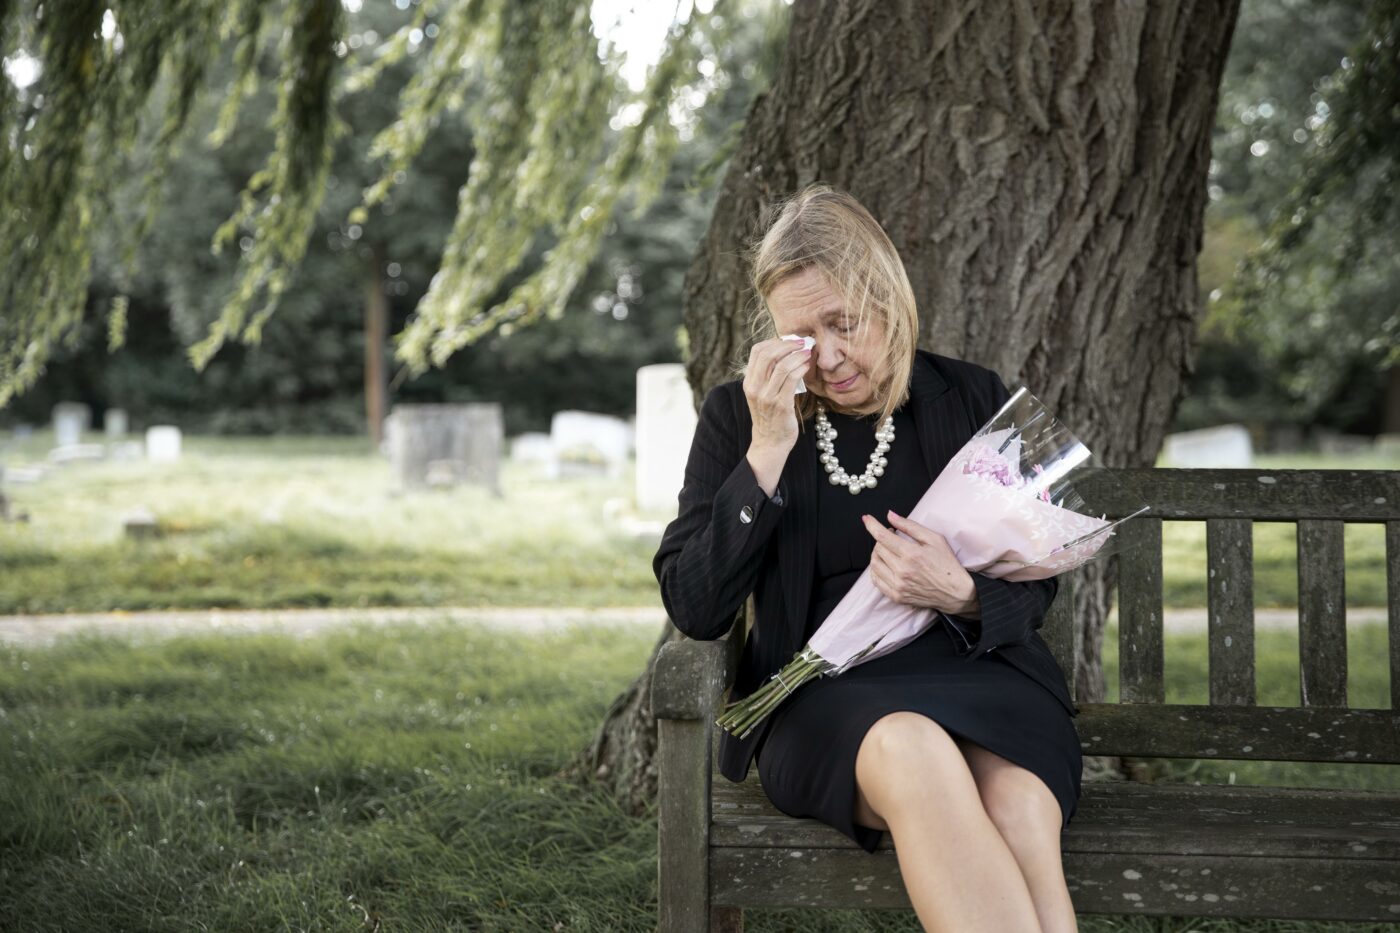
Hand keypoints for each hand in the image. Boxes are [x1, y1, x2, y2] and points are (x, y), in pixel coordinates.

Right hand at [743, 336, 811, 453]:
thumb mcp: (762, 394)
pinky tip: (808, 365)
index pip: (757, 351)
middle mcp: (755, 388)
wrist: (770, 443)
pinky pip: (792, 379)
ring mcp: (767, 397)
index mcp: (749, 382)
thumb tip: (786, 352)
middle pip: (768, 354)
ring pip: (782, 365)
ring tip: (808, 352)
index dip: (774, 341)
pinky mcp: (781, 404)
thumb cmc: (770, 416)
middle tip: (802, 342)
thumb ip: (768, 375)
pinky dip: (802, 367)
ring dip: (798, 355)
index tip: (788, 341)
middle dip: (788, 345)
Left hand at [860, 510, 975, 612]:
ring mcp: (898, 585)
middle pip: (878, 549)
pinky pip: (876, 581)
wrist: (956, 592)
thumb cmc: (947, 564)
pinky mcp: (896, 596)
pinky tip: (884, 564)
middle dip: (881, 539)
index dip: (872, 525)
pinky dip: (875, 570)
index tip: (867, 518)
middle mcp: (902, 571)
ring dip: (876, 553)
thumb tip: (890, 515)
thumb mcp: (934, 539)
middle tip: (891, 536)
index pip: (882, 536)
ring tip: (887, 549)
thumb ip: (910, 526)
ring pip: (874, 564)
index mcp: (911, 554)